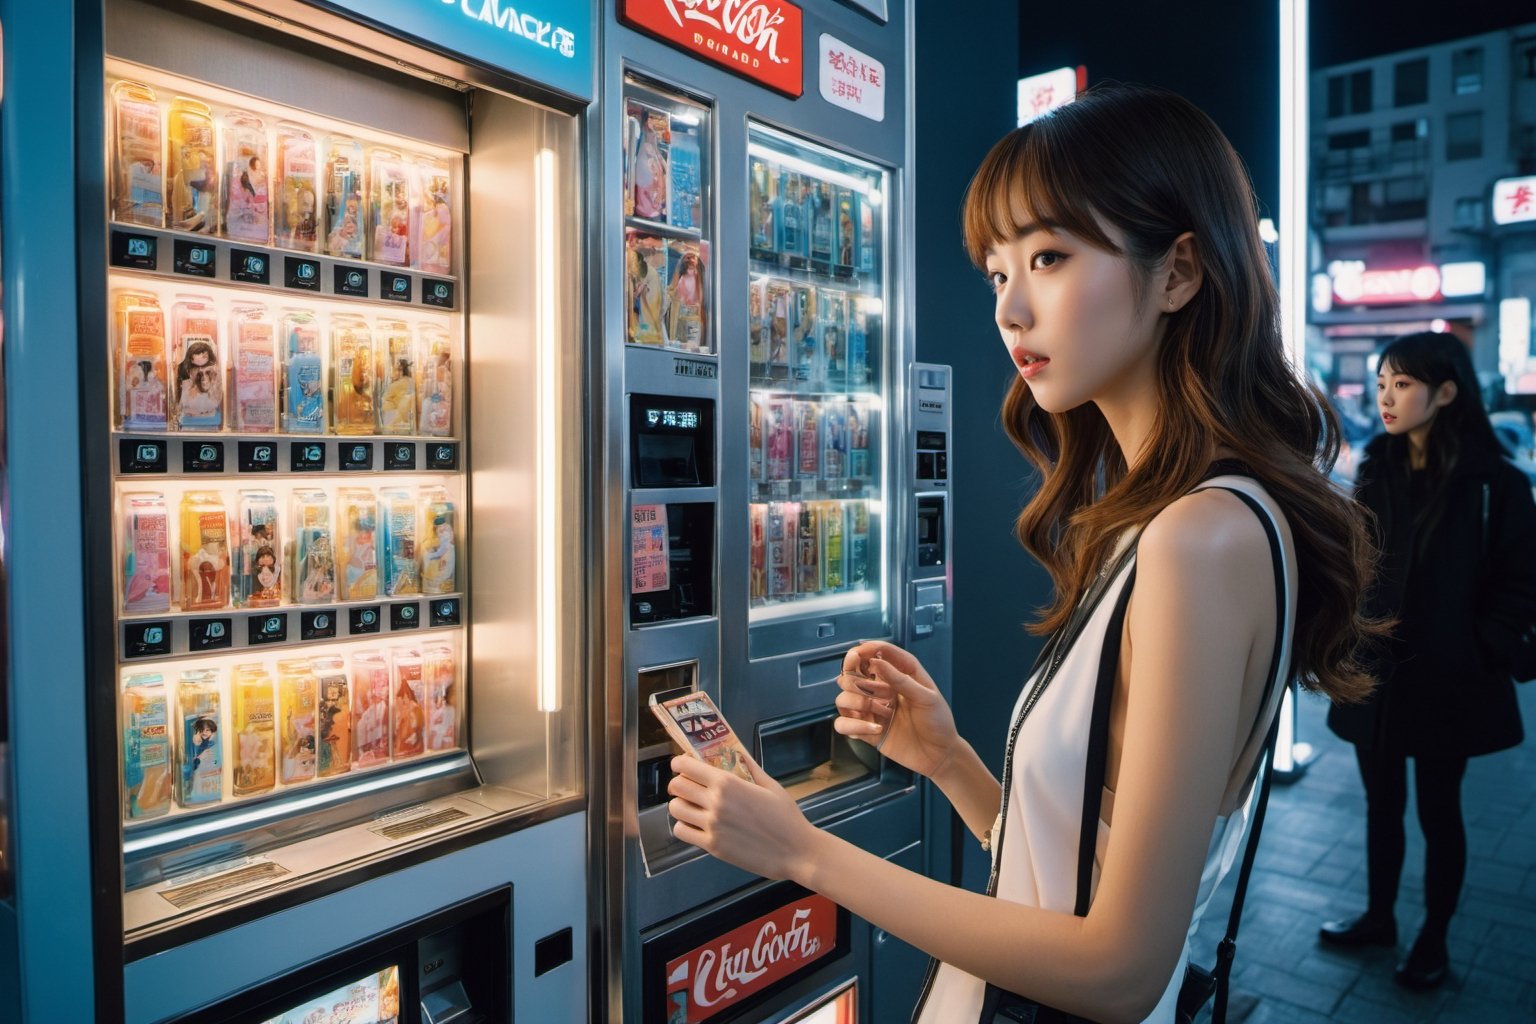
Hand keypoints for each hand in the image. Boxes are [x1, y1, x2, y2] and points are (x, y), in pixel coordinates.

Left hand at [668, 752, 818, 882]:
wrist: (795, 851)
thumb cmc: (786, 816)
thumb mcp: (770, 785)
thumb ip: (749, 767)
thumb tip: (736, 753)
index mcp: (728, 783)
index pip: (685, 767)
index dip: (680, 764)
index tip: (684, 765)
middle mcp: (714, 802)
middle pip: (676, 787)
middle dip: (679, 783)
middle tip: (689, 786)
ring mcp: (711, 826)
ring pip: (675, 809)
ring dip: (680, 804)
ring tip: (692, 806)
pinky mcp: (711, 846)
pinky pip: (682, 832)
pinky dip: (684, 826)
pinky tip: (696, 824)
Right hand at [834, 641, 959, 779]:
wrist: (940, 755)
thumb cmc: (938, 722)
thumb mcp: (926, 697)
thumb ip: (901, 679)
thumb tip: (877, 661)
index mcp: (897, 676)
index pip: (875, 655)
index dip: (864, 650)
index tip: (858, 654)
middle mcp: (880, 691)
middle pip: (850, 675)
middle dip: (854, 678)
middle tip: (868, 687)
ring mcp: (871, 711)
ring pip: (843, 699)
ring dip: (857, 703)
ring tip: (882, 711)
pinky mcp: (866, 731)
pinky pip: (843, 725)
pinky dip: (854, 726)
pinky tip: (876, 729)